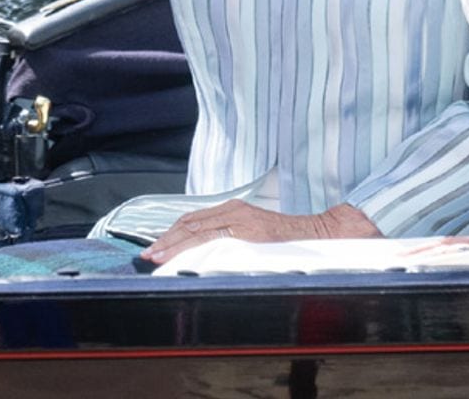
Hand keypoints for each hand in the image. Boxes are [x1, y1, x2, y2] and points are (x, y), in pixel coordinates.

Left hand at [141, 200, 380, 264]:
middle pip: (190, 224)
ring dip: (174, 246)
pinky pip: (216, 240)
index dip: (171, 234)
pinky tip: (184, 258)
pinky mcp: (250, 232)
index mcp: (233, 210)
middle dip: (166, 241)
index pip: (193, 220)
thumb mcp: (255, 233)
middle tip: (149, 256)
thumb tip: (208, 253)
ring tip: (158, 259)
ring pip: (198, 231)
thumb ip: (233, 237)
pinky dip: (196, 248)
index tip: (156, 248)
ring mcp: (241, 220)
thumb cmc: (287, 238)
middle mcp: (234, 211)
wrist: (319, 232)